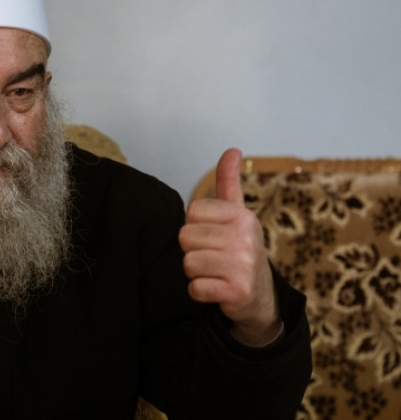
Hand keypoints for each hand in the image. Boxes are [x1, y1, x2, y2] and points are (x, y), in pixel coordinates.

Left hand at [179, 148, 281, 346]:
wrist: (260, 297)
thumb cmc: (240, 251)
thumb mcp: (238, 215)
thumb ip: (229, 183)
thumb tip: (232, 150)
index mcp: (242, 216)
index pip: (191, 212)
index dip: (196, 227)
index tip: (215, 236)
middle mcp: (246, 237)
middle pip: (185, 237)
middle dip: (194, 250)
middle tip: (215, 257)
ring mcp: (244, 265)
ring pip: (188, 263)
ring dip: (197, 272)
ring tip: (216, 272)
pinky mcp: (237, 291)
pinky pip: (195, 288)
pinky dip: (200, 292)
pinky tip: (217, 289)